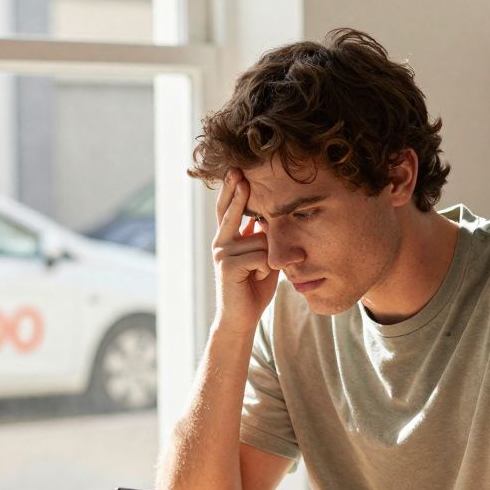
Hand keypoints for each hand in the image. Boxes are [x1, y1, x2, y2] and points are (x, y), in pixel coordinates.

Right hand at [211, 168, 278, 335]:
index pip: (229, 210)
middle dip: (237, 191)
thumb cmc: (254, 288)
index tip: (236, 171)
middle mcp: (221, 243)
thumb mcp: (262, 258)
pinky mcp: (227, 266)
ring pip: (260, 240)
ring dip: (268, 259)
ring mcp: (221, 253)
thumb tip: (266, 219)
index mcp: (228, 239)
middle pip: (231, 212)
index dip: (232, 190)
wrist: (241, 318)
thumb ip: (262, 239)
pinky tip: (255, 281)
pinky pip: (260, 256)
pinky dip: (265, 270)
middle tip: (239, 172)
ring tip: (258, 275)